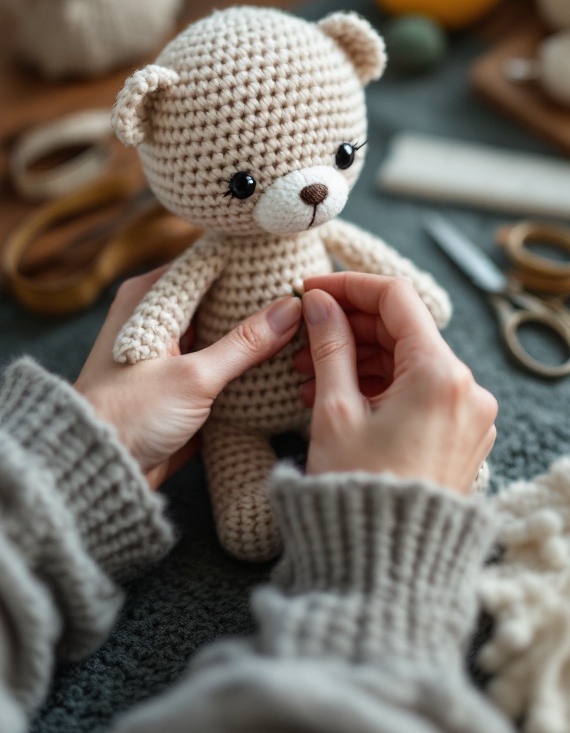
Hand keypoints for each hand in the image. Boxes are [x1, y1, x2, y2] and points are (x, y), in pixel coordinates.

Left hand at [75, 266, 301, 488]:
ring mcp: (171, 351)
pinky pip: (221, 364)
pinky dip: (246, 364)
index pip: (206, 264)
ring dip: (256, 336)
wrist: (101, 470)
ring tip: (304, 327)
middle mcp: (157, 318)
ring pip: (223, 332)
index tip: (288, 262)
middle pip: (218, 297)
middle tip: (305, 298)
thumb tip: (290, 309)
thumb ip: (245, 343)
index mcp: (148, 298)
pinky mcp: (181, 382)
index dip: (246, 262)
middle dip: (258, 301)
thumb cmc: (130, 415)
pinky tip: (283, 363)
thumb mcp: (194, 377)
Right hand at [294, 272, 495, 492]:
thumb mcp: (334, 410)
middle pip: (404, 330)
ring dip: (361, 358)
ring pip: (410, 362)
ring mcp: (468, 414)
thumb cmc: (359, 491)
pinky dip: (381, 385)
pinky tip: (338, 394)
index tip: (313, 290)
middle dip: (350, 328)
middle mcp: (467, 389)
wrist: (387, 566)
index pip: (396, 299)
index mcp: (440, 374)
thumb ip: (329, 345)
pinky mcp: (461, 436)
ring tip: (308, 374)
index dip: (349, 287)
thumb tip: (319, 303)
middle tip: (303, 334)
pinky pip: (420, 391)